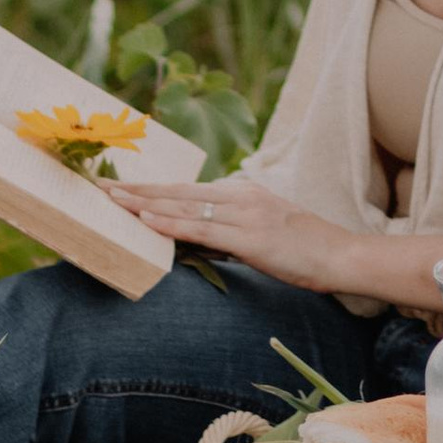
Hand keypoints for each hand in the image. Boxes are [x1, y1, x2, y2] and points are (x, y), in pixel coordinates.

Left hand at [107, 173, 344, 288]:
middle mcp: (241, 195)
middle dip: (138, 189)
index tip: (121, 186)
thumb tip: (200, 237)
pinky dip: (171, 223)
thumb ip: (232, 229)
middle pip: (178, 191)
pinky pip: (202, 229)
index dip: (152, 187)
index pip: (187, 188)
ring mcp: (245, 214)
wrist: (341, 255)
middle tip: (101, 187)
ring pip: (184, 206)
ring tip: (113, 200)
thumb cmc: (306, 249)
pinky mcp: (250, 236)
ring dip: (145, 203)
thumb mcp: (265, 232)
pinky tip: (147, 220)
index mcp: (243, 191)